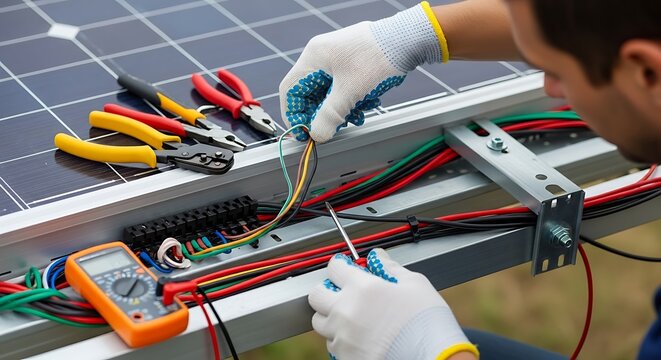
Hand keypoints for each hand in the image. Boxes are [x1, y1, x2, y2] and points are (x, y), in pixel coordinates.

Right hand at [279, 2, 446, 142]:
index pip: (290, 90)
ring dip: (339, 110)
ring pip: (328, 92)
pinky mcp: (352, 63)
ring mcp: (338, 58)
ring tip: (354, 118)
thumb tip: (317, 135)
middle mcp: (322, 55)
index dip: (293, 114)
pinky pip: (343, 87)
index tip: (302, 132)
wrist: (408, 40)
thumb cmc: (378, 57)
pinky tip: (364, 106)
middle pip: (310, 93)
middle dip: (321, 114)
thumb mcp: (350, 92)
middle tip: (330, 129)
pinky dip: (350, 100)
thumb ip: (330, 116)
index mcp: (314, 57)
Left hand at [308, 249, 477, 359]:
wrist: (433, 358)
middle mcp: (346, 311)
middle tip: (343, 293)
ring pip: (320, 322)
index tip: (347, 269)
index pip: (334, 267)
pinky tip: (359, 336)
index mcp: (362, 288)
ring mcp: (342, 336)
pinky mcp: (344, 356)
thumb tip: (378, 257)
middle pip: (316, 295)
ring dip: (331, 316)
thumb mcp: (415, 284)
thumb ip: (390, 268)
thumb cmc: (427, 322)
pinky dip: (341, 339)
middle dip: (327, 290)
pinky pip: (332, 344)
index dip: (341, 266)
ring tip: (352, 317)